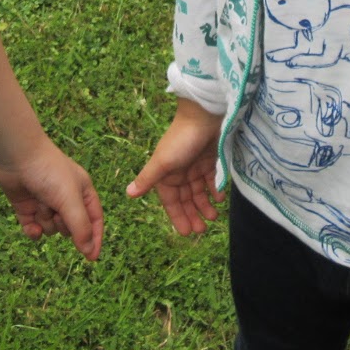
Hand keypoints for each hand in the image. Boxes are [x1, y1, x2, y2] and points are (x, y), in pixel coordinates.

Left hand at [0, 138, 103, 260]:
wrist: (17, 157)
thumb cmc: (49, 173)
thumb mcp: (70, 200)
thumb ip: (80, 227)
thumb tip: (88, 252)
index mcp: (82, 192)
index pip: (94, 220)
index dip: (94, 238)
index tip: (92, 258)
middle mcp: (65, 198)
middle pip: (70, 228)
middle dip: (63, 224)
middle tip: (56, 212)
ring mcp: (45, 203)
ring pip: (51, 229)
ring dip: (46, 221)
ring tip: (40, 204)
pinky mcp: (27, 208)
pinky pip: (33, 229)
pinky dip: (32, 230)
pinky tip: (30, 226)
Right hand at [126, 98, 224, 234]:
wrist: (204, 116)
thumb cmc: (181, 140)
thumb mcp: (163, 162)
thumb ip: (147, 179)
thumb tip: (128, 194)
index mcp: (166, 175)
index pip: (171, 202)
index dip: (177, 217)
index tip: (187, 233)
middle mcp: (180, 172)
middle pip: (186, 199)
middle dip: (193, 214)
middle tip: (203, 230)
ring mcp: (195, 166)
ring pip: (199, 192)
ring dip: (205, 205)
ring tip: (214, 217)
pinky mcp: (209, 160)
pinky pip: (211, 180)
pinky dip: (215, 190)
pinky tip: (220, 198)